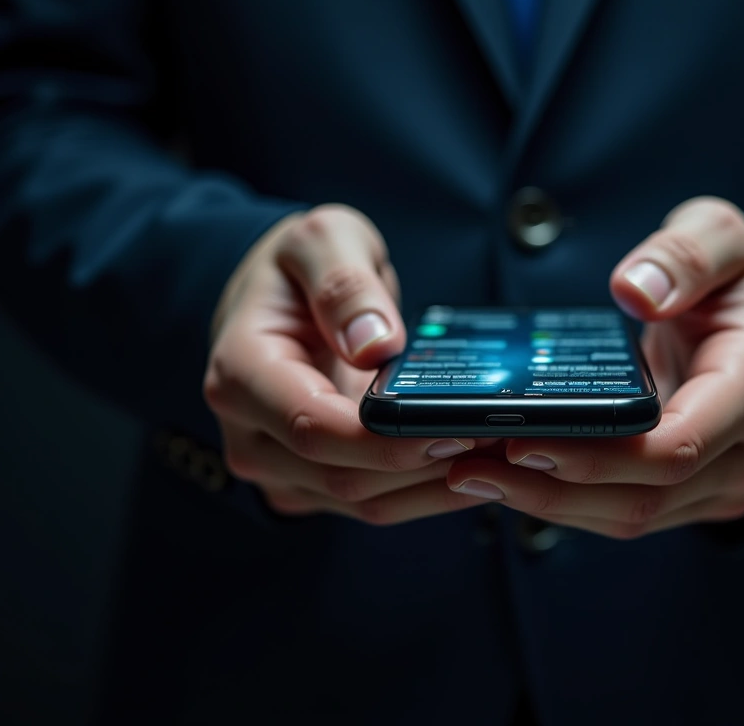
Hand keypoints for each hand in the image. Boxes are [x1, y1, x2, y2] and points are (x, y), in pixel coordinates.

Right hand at [203, 204, 488, 522]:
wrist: (278, 299)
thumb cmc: (298, 267)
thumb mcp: (322, 240)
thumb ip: (344, 284)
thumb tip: (375, 344)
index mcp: (240, 373)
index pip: (312, 427)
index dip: (386, 439)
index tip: (453, 427)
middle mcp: (250, 434)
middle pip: (344, 476)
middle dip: (426, 464)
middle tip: (501, 436)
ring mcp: (279, 469)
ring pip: (365, 502)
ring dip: (437, 484)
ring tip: (503, 449)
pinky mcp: (310, 486)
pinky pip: (375, 502)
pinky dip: (429, 489)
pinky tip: (478, 461)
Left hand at [447, 197, 743, 538]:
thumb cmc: (737, 279)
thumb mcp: (720, 236)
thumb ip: (685, 254)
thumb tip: (635, 290)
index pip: (677, 447)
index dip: (598, 456)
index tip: (523, 442)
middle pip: (645, 496)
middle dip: (553, 490)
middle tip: (468, 467)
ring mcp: (725, 481)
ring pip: (632, 516)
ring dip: (550, 504)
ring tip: (472, 475)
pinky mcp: (698, 496)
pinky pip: (630, 512)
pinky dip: (568, 501)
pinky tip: (512, 478)